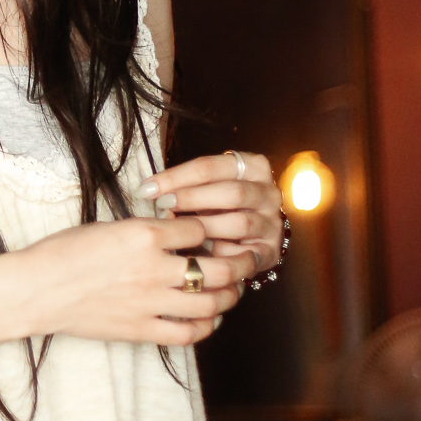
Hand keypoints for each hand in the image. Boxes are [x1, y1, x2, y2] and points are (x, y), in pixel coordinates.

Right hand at [17, 214, 256, 347]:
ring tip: (232, 290)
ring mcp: (149, 302)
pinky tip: (209, 318)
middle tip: (247, 260)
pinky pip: (187, 333)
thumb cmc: (64, 252)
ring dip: (228, 296)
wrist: (36, 288)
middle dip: (239, 263)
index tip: (211, 232)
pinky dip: (206, 326)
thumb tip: (175, 233)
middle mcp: (153, 268)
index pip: (198, 228)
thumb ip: (144, 231)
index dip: (208, 229)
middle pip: (217, 268)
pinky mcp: (142, 329)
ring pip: (210, 302)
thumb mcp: (107, 226)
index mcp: (143, 234)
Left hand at [137, 150, 284, 277]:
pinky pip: (244, 254)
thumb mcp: (202, 188)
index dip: (177, 176)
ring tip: (179, 232)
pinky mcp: (270, 252)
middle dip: (192, 199)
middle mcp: (269, 193)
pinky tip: (199, 253)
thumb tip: (147, 192)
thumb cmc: (213, 206)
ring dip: (205, 227)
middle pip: (231, 192)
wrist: (242, 238)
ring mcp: (272, 223)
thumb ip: (183, 187)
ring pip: (240, 222)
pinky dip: (221, 253)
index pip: (211, 166)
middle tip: (162, 206)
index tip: (147, 188)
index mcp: (253, 167)